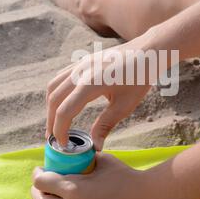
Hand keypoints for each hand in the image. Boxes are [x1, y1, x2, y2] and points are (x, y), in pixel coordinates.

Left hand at [29, 152, 151, 198]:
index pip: (42, 182)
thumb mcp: (102, 160)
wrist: (145, 198)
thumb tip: (73, 155)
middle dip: (35, 192)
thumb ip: (84, 158)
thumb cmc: (125, 175)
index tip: (39, 169)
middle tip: (38, 185)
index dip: (37, 174)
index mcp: (74, 188)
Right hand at [46, 34, 153, 148]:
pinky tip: (63, 104)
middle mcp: (80, 72)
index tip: (63, 145)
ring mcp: (80, 64)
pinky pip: (61, 77)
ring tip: (56, 123)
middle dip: (51, 121)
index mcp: (90, 84)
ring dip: (51, 106)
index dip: (60, 131)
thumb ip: (105, 125)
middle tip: (54, 138)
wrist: (148, 52)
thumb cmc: (139, 78)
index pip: (65, 111)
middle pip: (54, 99)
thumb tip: (95, 146)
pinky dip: (57, 93)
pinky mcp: (82, 61)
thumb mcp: (124, 105)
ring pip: (54, 86)